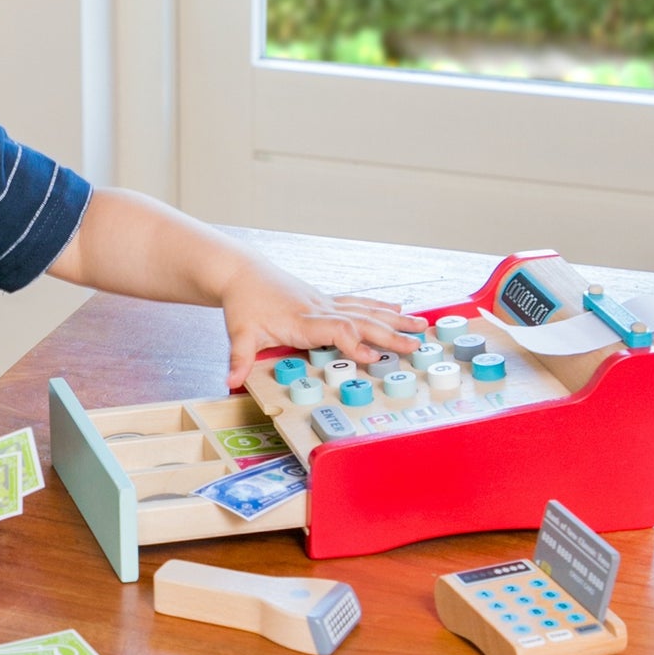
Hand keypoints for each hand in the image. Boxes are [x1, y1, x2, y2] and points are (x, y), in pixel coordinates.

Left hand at [218, 259, 428, 388]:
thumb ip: (239, 358)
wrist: (243, 274)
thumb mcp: (239, 333)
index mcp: (301, 320)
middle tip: (415, 346)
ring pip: (366, 310)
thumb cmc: (243, 303)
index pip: (335, 330)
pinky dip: (380, 307)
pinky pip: (358, 303)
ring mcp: (325, 303)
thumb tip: (231, 380)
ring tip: (422, 326)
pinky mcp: (326, 300)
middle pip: (360, 321)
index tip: (373, 359)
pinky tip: (399, 309)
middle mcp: (318, 309)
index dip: (354, 344)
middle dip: (389, 335)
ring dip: (394, 319)